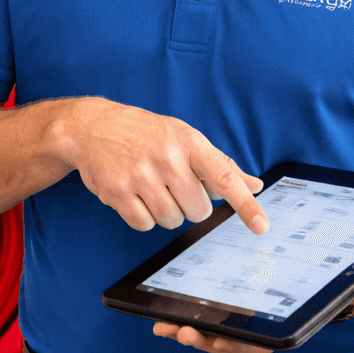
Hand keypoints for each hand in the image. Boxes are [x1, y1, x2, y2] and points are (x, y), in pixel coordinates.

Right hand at [59, 98, 268, 233]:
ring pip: (171, 220)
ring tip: (151, 186)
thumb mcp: (184, 138)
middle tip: (173, 185)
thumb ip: (220, 164)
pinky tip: (135, 195)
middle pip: (198, 210)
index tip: (262, 225)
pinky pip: (145, 225)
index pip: (224, 176)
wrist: (91, 127)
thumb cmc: (145, 133)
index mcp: (188, 141)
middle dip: (189, 205)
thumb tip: (255, 185)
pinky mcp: (117, 193)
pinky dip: (143, 217)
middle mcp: (166, 157)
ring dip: (165, 211)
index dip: (245, 204)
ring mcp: (140, 176)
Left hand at [151, 281, 353, 352]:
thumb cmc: (341, 284)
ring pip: (218, 335)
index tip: (214, 338)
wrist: (340, 279)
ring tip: (166, 326)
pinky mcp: (241, 309)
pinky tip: (168, 317)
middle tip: (180, 331)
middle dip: (204, 338)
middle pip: (232, 342)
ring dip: (191, 332)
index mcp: (290, 326)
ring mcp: (253, 322)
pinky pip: (214, 320)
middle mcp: (269, 329)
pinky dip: (190, 320)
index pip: (262, 341)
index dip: (237, 343)